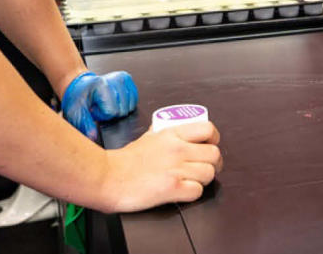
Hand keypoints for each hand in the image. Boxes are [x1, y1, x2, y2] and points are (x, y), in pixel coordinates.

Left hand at [61, 71, 138, 140]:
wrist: (80, 85)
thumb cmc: (78, 98)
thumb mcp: (75, 113)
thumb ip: (85, 125)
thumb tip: (93, 136)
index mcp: (102, 85)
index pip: (112, 111)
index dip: (102, 115)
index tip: (93, 109)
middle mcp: (115, 79)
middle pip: (123, 110)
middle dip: (111, 113)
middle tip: (99, 106)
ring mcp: (123, 78)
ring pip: (130, 106)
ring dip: (118, 108)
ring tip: (106, 102)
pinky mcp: (128, 78)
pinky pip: (134, 99)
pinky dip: (125, 103)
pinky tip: (114, 100)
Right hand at [98, 120, 222, 211]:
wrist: (108, 178)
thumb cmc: (124, 161)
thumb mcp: (148, 137)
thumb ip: (164, 134)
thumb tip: (175, 131)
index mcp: (172, 134)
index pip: (208, 129)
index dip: (214, 139)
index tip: (210, 145)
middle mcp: (177, 149)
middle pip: (214, 154)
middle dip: (213, 163)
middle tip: (206, 168)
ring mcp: (175, 168)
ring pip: (209, 173)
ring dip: (204, 180)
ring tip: (192, 181)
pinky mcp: (172, 188)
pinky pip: (197, 191)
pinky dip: (193, 193)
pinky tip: (183, 192)